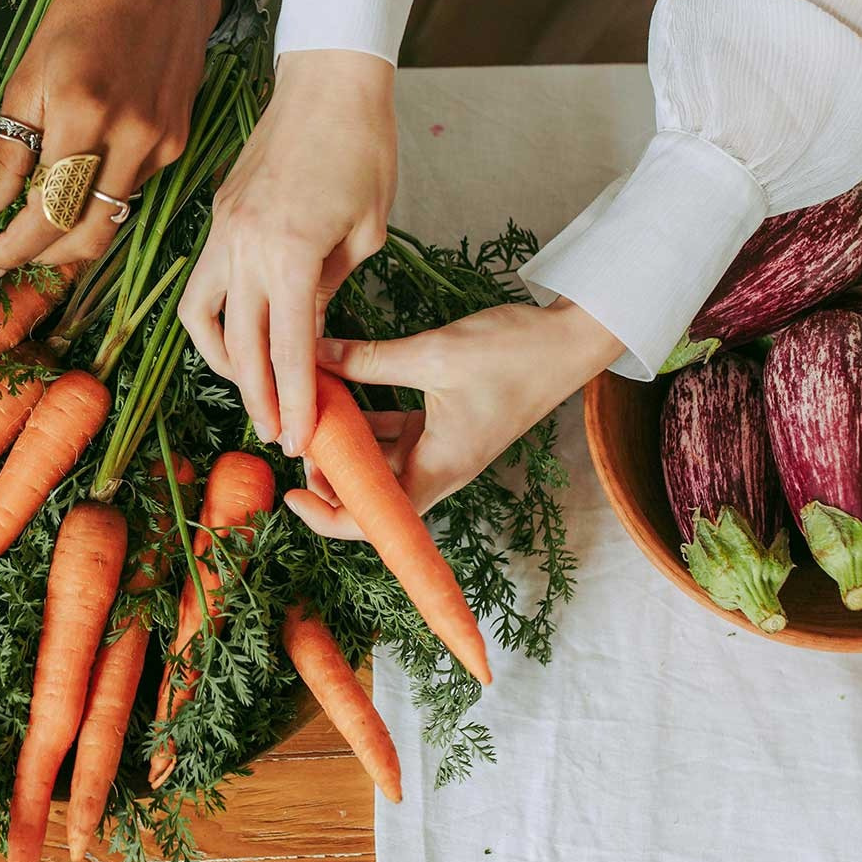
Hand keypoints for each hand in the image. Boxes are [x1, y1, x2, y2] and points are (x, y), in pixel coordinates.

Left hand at [0, 0, 229, 276]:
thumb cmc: (85, 12)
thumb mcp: (29, 75)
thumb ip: (6, 153)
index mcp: (84, 113)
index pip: (48, 213)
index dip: (14, 250)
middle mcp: (132, 138)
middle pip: (86, 235)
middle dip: (42, 257)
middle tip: (5, 258)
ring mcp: (162, 145)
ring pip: (110, 218)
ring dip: (68, 233)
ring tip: (31, 226)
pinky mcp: (178, 144)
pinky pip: (130, 191)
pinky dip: (96, 199)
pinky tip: (75, 183)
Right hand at [181, 48, 397, 456]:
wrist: (329, 81)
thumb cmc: (364, 148)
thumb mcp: (365, 232)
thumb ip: (330, 290)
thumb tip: (308, 334)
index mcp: (290, 253)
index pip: (290, 349)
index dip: (295, 402)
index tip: (299, 438)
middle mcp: (245, 246)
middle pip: (241, 346)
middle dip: (259, 398)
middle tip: (276, 434)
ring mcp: (223, 231)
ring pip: (203, 318)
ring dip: (224, 363)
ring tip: (251, 390)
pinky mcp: (217, 217)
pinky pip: (204, 283)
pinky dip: (215, 319)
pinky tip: (237, 336)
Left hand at [285, 300, 625, 539]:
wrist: (570, 341)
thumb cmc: (514, 353)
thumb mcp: (433, 354)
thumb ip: (368, 360)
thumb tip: (310, 356)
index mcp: (439, 469)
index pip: (373, 521)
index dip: (326, 517)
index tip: (291, 492)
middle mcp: (438, 469)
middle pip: (369, 495)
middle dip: (328, 473)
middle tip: (297, 433)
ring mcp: (439, 449)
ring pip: (377, 463)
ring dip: (343, 444)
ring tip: (310, 412)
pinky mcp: (442, 426)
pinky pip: (392, 435)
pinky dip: (364, 420)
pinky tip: (337, 391)